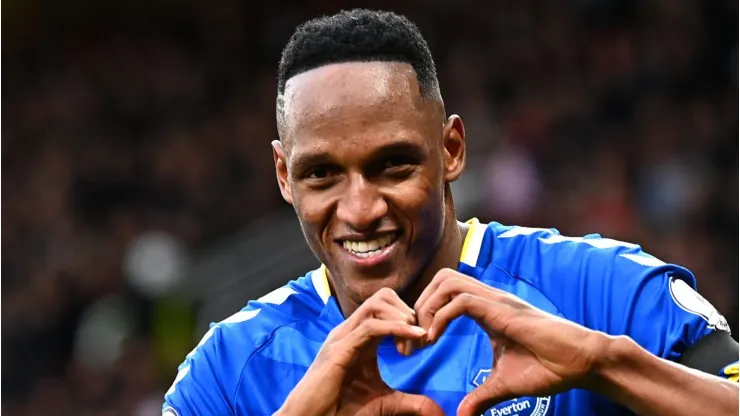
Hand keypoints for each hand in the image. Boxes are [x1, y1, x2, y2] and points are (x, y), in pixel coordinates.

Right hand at [279, 287, 443, 415]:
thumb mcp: (383, 404)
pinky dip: (395, 328)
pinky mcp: (340, 348)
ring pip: (377, 303)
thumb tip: (436, 410)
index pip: (387, 306)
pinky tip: (412, 340)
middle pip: (383, 296)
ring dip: (403, 317)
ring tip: (417, 339)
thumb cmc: (340, 410)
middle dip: (408, 311)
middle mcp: (351, 330)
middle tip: (421, 339)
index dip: (410, 318)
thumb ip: (409, 402)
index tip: (424, 342)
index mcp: (360, 337)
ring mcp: (344, 336)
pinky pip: (371, 325)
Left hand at [414, 268, 608, 415]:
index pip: (445, 293)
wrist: (582, 363)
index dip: (425, 314)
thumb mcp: (504, 384)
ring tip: (423, 338)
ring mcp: (496, 301)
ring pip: (448, 281)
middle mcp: (489, 298)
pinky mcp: (503, 309)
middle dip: (419, 305)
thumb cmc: (550, 367)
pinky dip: (441, 317)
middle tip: (412, 340)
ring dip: (427, 307)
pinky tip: (435, 339)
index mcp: (487, 310)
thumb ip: (481, 396)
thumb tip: (463, 415)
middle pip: (441, 280)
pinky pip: (462, 301)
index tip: (416, 345)